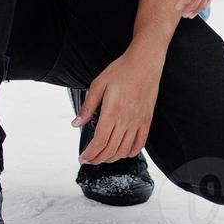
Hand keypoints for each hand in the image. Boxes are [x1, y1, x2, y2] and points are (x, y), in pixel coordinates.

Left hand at [72, 48, 163, 164]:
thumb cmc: (121, 71)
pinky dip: (130, 153)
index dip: (90, 154)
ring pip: (124, 150)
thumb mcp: (98, 84)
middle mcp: (126, 120)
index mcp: (112, 112)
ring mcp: (138, 122)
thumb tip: (76, 123)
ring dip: (112, 158)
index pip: (99, 142)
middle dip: (97, 158)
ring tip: (102, 157)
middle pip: (110, 149)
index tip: (83, 158)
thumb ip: (87, 106)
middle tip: (89, 160)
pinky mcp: (147, 121)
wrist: (144, 63)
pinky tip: (122, 152)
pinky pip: (140, 144)